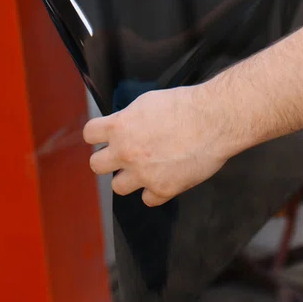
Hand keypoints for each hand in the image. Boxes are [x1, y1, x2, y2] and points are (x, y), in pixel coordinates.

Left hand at [83, 84, 236, 206]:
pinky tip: (164, 178)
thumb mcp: (148, 102)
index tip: (104, 136)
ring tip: (145, 169)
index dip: (97, 135)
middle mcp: (126, 152)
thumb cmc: (185, 105)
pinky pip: (148, 199)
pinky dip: (155, 191)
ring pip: (118, 187)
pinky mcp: (163, 189)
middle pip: (96, 165)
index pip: (89, 134)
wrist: (213, 121)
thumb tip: (123, 126)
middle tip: (122, 155)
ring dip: (129, 178)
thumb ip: (130, 118)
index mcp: (120, 127)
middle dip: (108, 160)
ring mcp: (143, 174)